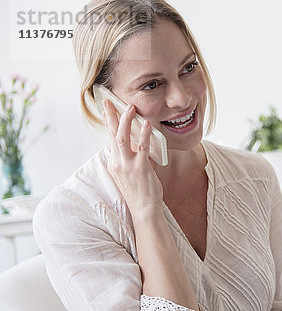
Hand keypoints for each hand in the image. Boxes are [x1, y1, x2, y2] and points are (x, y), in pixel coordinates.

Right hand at [103, 99, 162, 216]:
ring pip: (122, 139)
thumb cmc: (141, 192)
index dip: (108, 122)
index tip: (106, 108)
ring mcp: (128, 166)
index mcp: (115, 163)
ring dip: (125, 122)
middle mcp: (118, 163)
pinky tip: (147, 124)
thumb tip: (140, 144)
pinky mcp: (140, 169)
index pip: (110, 138)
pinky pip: (141, 148)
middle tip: (109, 101)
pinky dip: (143, 135)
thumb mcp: (133, 172)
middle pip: (112, 135)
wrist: (144, 209)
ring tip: (130, 108)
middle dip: (110, 116)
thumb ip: (134, 157)